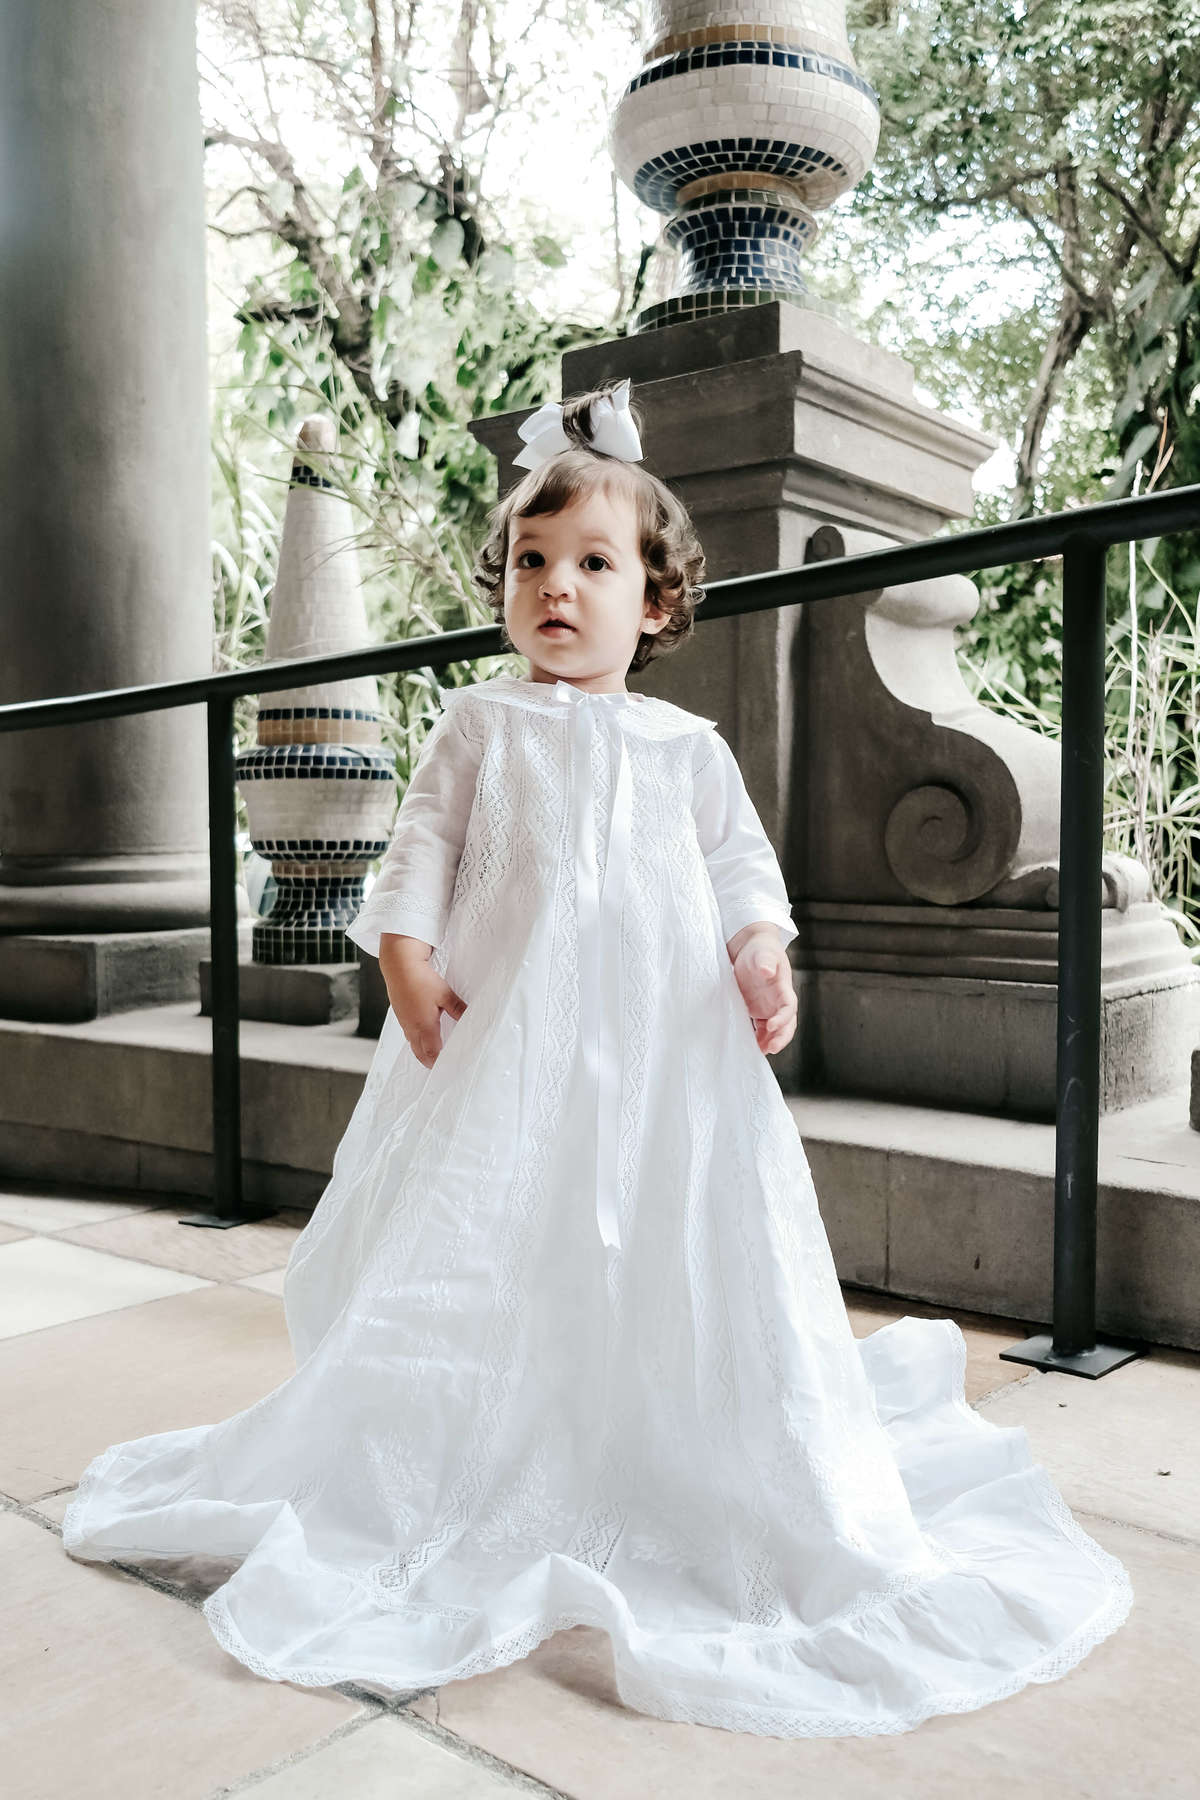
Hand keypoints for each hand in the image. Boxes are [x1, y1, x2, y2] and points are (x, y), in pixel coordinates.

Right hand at [378, 934, 466, 1069]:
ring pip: (413, 1044)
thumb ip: (458, 1009)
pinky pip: (409, 1034)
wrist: (398, 966)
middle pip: (420, 1053)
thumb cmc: (419, 978)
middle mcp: (412, 1027)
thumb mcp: (445, 994)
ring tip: (433, 1057)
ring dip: (422, 1052)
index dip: (439, 1063)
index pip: (432, 1053)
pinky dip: (416, 1040)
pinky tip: (423, 1036)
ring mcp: (404, 1021)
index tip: (447, 1069)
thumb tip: (471, 1019)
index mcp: (424, 1025)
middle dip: (430, 1062)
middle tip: (439, 1068)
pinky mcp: (401, 1014)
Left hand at [727, 925, 796, 1056]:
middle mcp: (779, 1001)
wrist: (753, 950)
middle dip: (781, 1038)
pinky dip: (759, 1039)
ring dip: (770, 1042)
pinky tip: (751, 1047)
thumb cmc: (761, 950)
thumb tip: (767, 971)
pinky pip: (762, 1029)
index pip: (789, 1007)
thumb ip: (766, 961)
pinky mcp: (758, 1011)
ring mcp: (770, 1008)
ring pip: (776, 1031)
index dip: (783, 1018)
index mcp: (784, 988)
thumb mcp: (763, 953)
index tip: (771, 1026)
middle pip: (787, 1024)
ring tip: (759, 1052)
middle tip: (770, 1049)